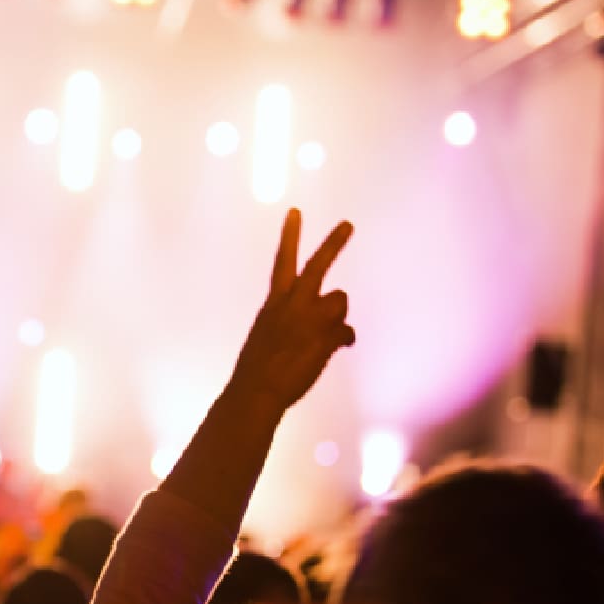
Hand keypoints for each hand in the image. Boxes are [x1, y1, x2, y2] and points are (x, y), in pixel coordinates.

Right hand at [227, 209, 354, 413]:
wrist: (256, 391)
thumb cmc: (258, 368)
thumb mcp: (269, 335)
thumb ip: (294, 321)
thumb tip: (330, 325)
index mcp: (274, 302)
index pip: (283, 261)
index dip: (291, 235)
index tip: (296, 212)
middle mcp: (293, 304)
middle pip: (318, 266)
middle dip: (333, 243)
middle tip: (347, 225)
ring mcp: (311, 318)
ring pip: (340, 301)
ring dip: (336, 316)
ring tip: (320, 337)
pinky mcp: (326, 336)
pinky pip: (347, 332)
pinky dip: (343, 340)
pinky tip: (336, 349)